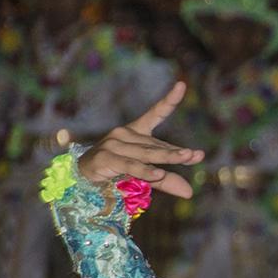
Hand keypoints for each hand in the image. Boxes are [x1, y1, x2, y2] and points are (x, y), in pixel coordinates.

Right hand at [77, 82, 204, 198]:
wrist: (82, 180)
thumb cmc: (115, 173)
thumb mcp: (144, 175)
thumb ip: (166, 180)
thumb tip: (189, 192)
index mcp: (136, 132)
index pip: (155, 114)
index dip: (168, 100)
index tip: (182, 85)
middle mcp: (125, 134)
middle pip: (156, 145)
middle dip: (177, 152)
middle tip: (195, 154)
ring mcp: (113, 144)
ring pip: (146, 155)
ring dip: (167, 157)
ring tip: (187, 157)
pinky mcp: (105, 158)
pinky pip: (130, 166)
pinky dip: (145, 171)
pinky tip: (159, 173)